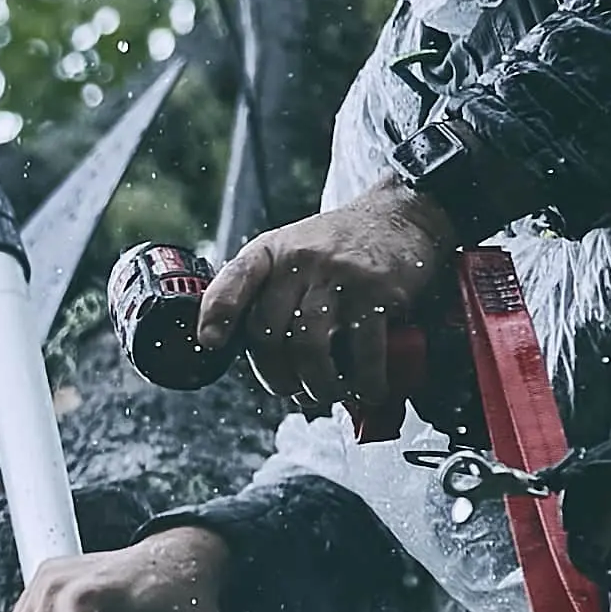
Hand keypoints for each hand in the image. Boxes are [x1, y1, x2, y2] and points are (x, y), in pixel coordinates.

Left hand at [193, 185, 460, 421]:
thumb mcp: (290, 252)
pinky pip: (363, 352)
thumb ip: (267, 290)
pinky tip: (367, 389)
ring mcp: (338, 276)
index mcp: (271, 253)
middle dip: (277, 377)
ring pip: (310, 349)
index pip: (235, 279)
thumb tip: (251, 352)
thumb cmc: (338, 247)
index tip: (211, 341)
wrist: (399, 217)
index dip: (218, 312)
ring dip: (318, 386)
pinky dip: (364, 382)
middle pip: (269, 333)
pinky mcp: (377, 292)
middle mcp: (300, 261)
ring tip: (326, 393)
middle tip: (293, 391)